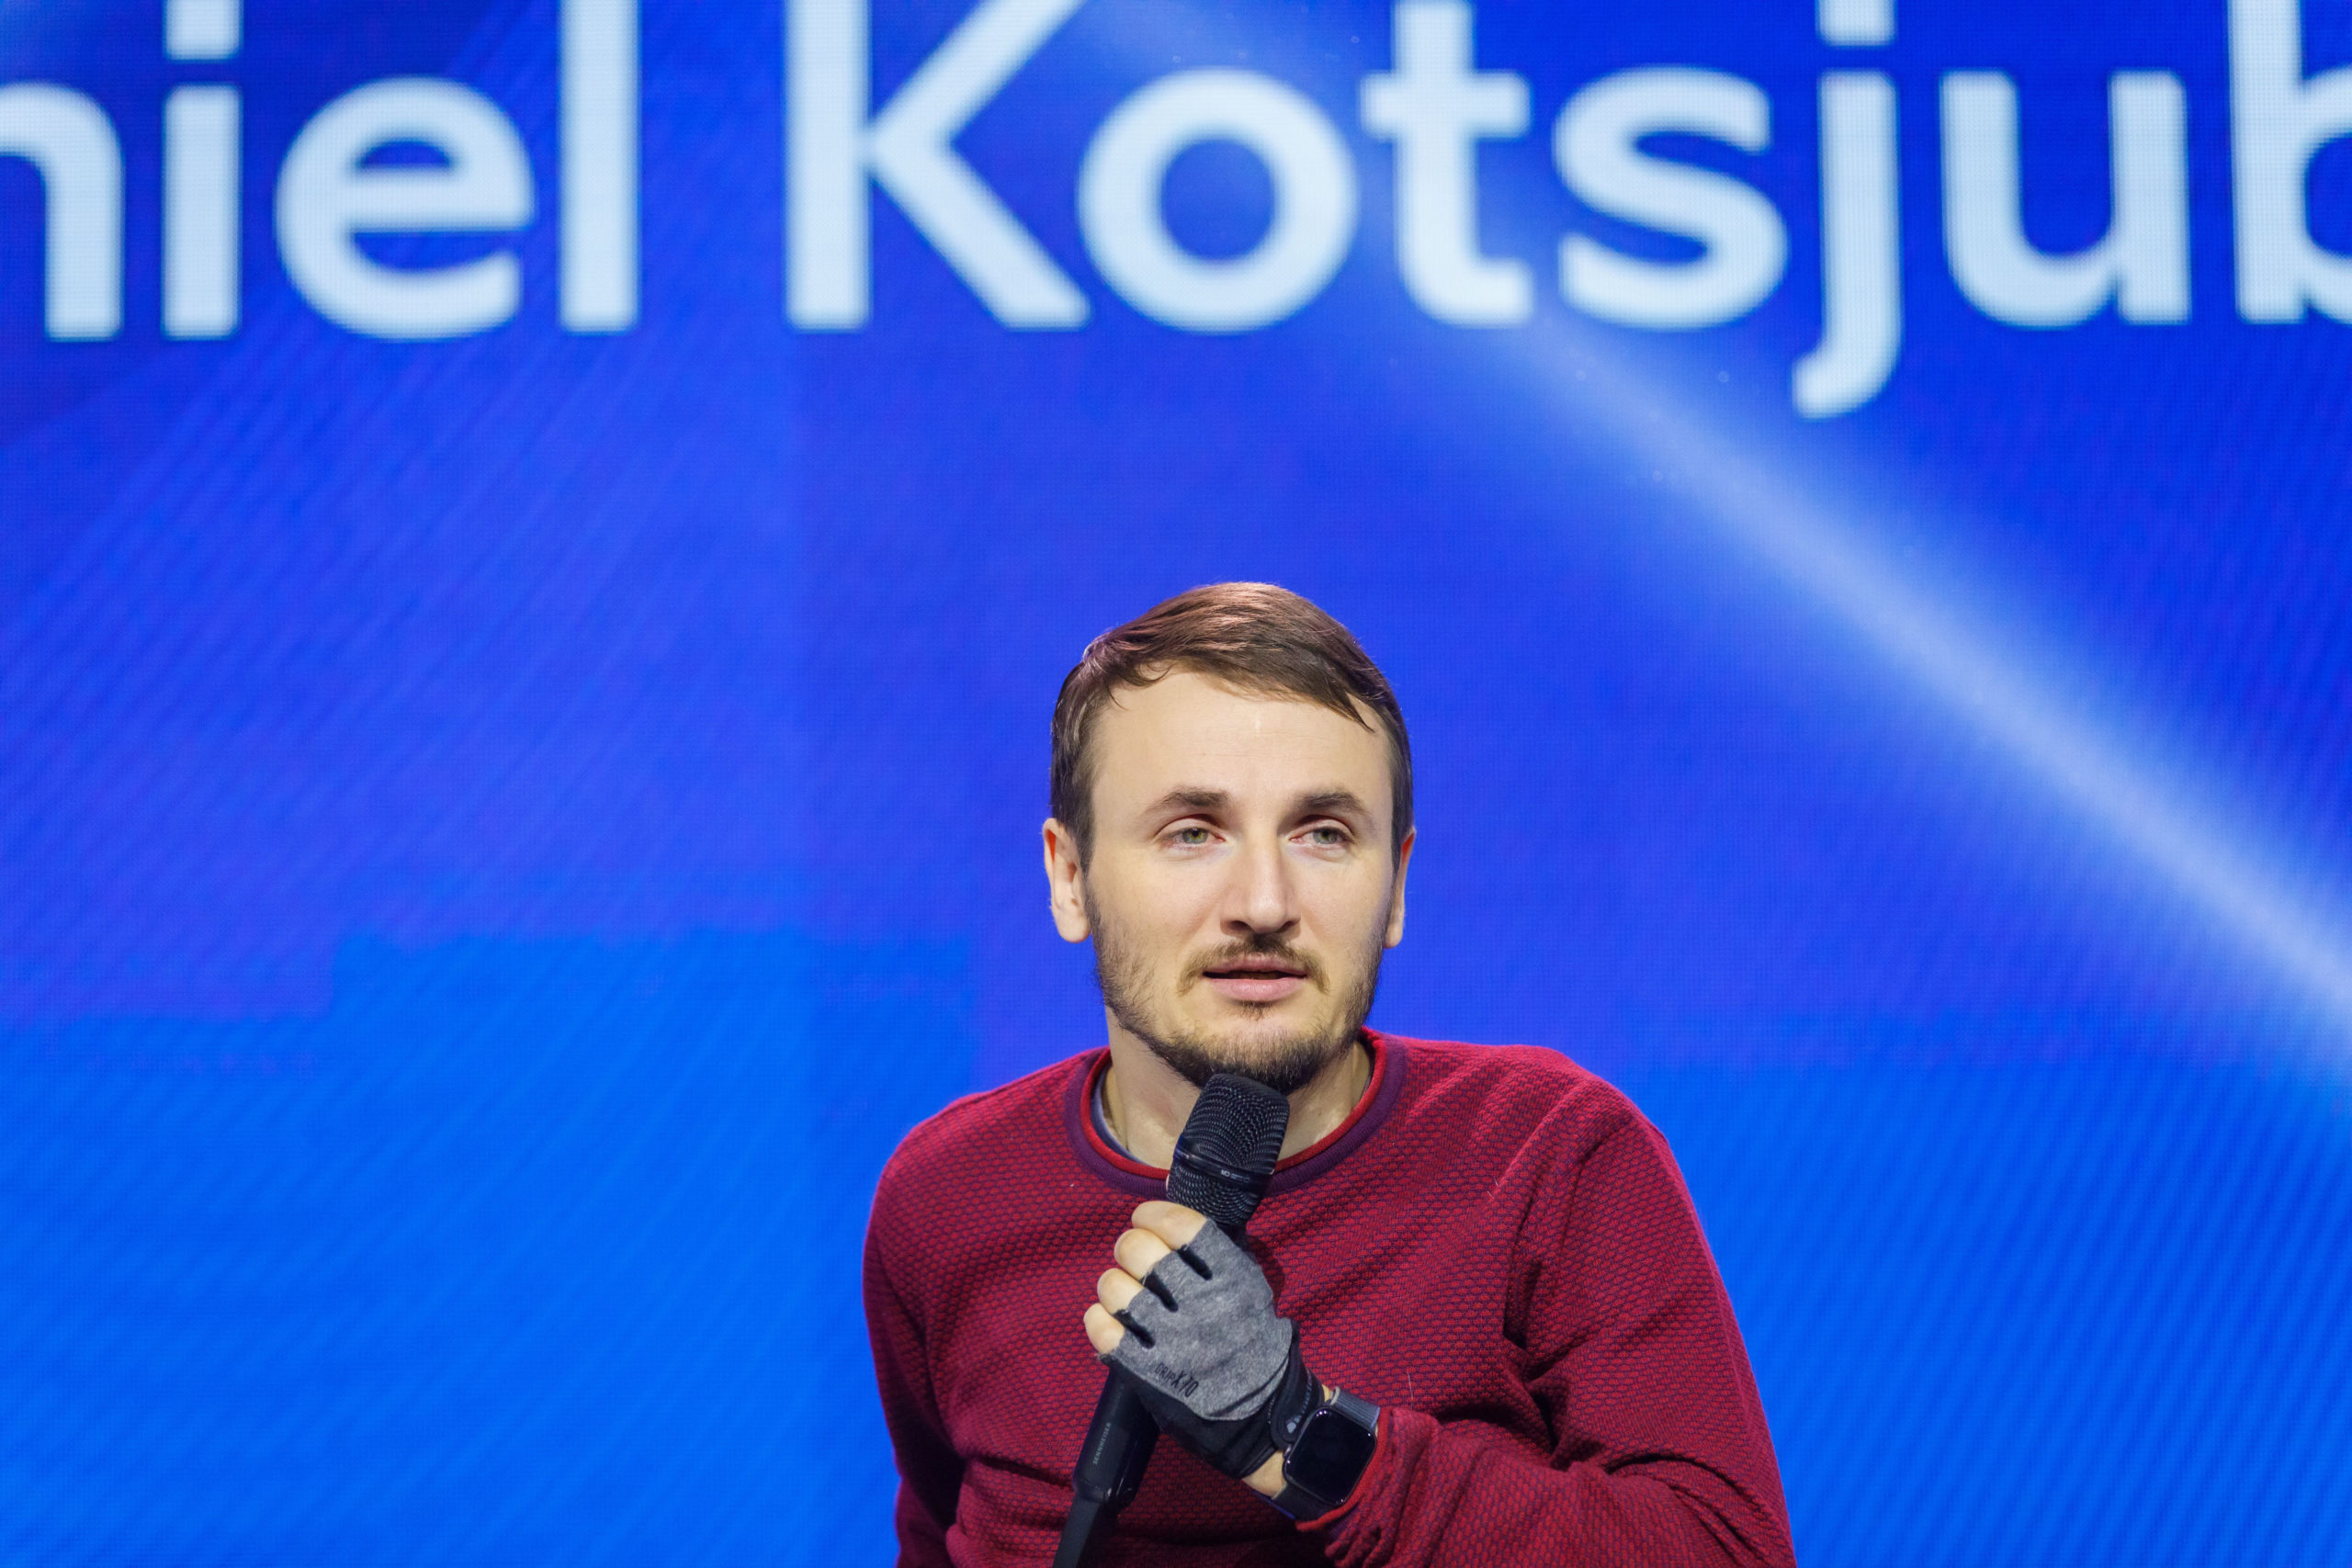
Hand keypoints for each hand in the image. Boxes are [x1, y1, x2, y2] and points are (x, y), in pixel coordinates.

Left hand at [1083, 1201, 1317, 1496]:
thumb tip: (1174, 1214)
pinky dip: (1098, 1318)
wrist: (1260, 1417)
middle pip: (1140, 1250)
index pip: (1182, 1226)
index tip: (1145, 1218)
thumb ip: (1220, 1254)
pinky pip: (1103, 1330)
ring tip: (1122, 1291)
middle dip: (1130, 1246)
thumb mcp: (1253, 1290)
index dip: (1154, 1214)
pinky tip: (1108, 1320)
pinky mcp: (1148, 1372)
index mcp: (1233, 1279)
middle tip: (1133, 1256)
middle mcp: (1202, 1305)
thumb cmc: (1254, 1345)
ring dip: (1112, 1283)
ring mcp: (1173, 1340)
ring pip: (1115, 1287)